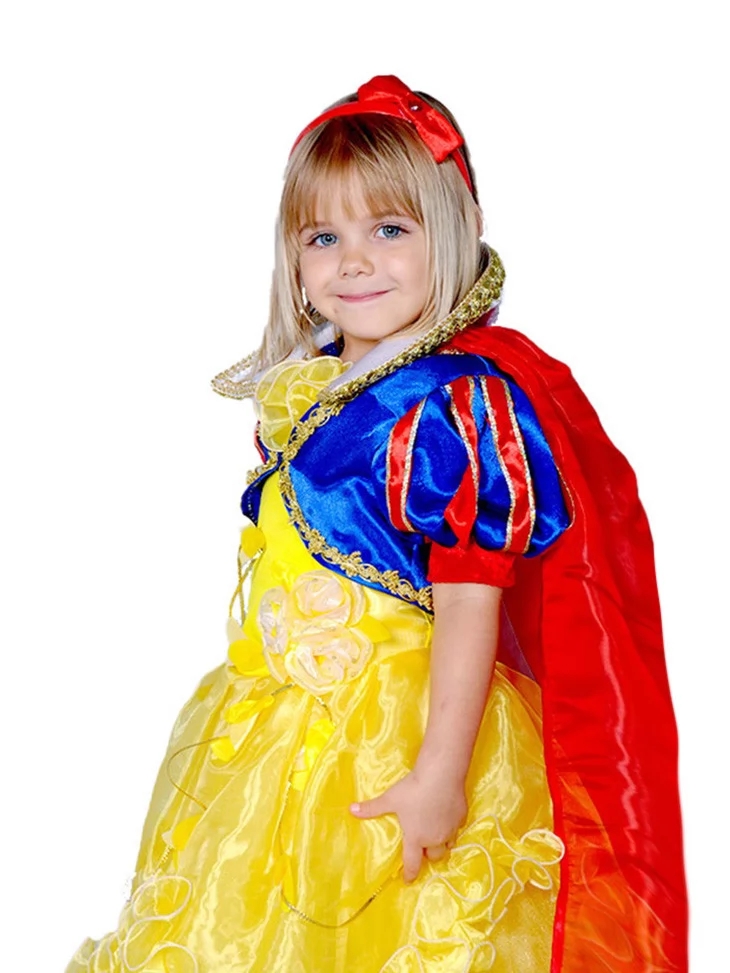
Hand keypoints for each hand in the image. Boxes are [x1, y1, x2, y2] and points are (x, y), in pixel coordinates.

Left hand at [349, 764, 466, 882]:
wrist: (441, 774)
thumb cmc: (413, 789)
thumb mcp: (390, 798)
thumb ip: (372, 807)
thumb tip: (351, 810)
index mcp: (416, 838)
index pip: (412, 864)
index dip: (409, 874)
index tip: (407, 880)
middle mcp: (434, 838)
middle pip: (433, 857)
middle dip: (427, 856)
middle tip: (422, 850)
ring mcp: (450, 829)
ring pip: (448, 846)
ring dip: (441, 845)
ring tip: (436, 838)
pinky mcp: (461, 818)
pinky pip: (457, 829)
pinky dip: (452, 828)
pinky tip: (447, 817)